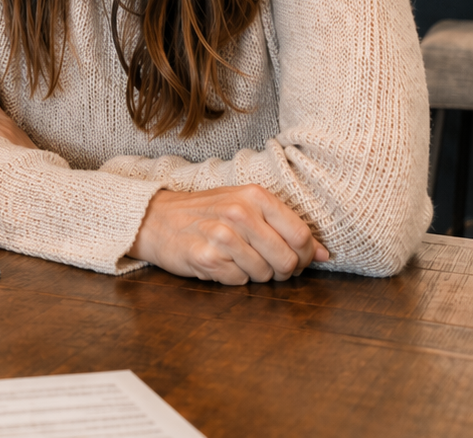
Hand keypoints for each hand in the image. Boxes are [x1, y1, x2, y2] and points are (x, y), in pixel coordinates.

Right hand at [129, 185, 330, 284]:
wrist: (155, 219)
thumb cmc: (205, 213)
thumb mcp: (245, 206)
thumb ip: (285, 226)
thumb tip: (324, 255)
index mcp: (254, 195)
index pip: (301, 236)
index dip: (303, 256)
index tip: (293, 260)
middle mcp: (239, 212)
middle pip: (286, 260)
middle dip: (281, 271)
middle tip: (265, 265)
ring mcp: (221, 235)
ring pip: (264, 274)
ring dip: (254, 274)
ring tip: (236, 260)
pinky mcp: (206, 257)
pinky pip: (239, 282)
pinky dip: (232, 278)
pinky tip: (219, 263)